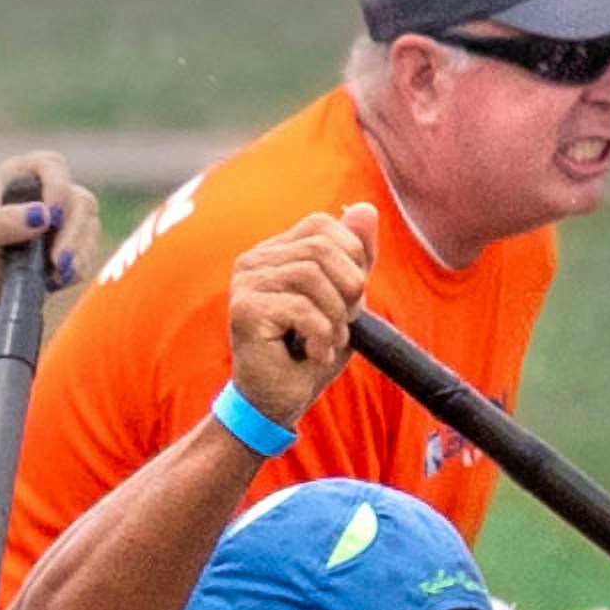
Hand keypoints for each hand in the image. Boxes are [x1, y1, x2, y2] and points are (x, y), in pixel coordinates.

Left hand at [0, 153, 103, 325]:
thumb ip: (2, 222)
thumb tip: (42, 215)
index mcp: (18, 178)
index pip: (51, 165)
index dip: (58, 186)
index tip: (51, 216)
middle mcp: (44, 193)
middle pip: (79, 200)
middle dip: (72, 232)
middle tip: (57, 261)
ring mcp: (63, 219)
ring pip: (90, 225)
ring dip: (76, 253)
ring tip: (53, 275)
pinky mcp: (74, 245)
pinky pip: (90, 251)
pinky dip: (77, 267)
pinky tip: (55, 280)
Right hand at [222, 207, 372, 434]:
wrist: (279, 401)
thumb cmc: (311, 351)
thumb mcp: (346, 300)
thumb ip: (356, 256)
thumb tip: (366, 208)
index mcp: (276, 251)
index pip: (323, 224)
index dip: (351, 257)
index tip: (350, 296)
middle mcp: (254, 259)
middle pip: (322, 248)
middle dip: (348, 290)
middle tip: (340, 323)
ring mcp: (245, 282)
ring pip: (313, 277)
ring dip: (335, 317)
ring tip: (326, 341)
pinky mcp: (244, 309)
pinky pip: (303, 309)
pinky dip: (322, 336)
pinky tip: (313, 354)